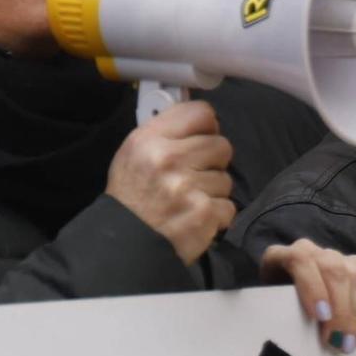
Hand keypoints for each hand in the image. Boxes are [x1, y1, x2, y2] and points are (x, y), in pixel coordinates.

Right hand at [104, 100, 235, 264]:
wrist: (126, 241)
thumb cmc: (131, 196)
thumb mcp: (133, 154)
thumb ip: (165, 134)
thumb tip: (201, 120)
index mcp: (149, 140)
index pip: (201, 113)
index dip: (206, 126)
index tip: (201, 137)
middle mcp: (168, 158)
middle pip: (221, 145)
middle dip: (213, 161)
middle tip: (195, 174)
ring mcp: (188, 186)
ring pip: (226, 178)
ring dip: (213, 191)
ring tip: (189, 199)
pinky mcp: (204, 213)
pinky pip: (229, 206)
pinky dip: (216, 214)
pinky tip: (195, 216)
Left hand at [261, 239, 355, 354]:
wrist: (289, 299)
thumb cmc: (278, 306)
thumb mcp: (271, 305)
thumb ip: (279, 310)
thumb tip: (299, 333)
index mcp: (280, 255)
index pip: (300, 260)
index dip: (312, 287)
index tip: (320, 316)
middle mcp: (311, 250)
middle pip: (333, 270)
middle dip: (339, 310)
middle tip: (338, 341)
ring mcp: (338, 256)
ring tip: (350, 341)